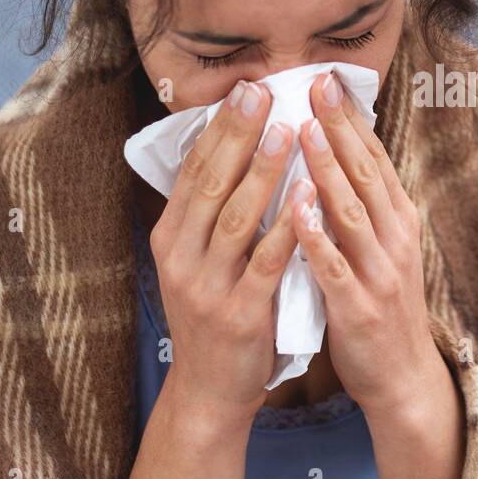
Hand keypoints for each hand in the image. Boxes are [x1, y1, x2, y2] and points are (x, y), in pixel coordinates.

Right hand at [148, 79, 301, 428]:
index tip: (244, 89)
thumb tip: (234, 149)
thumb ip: (211, 213)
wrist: (211, 389)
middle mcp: (180, 257)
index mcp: (170, 237)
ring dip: (261, 172)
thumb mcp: (198, 260)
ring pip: (235, 218)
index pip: (194, 171)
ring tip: (287, 131)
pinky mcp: (238, 314)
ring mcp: (207, 287)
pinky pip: (266, 263)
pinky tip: (307, 196)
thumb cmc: (216, 312)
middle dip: (237, 135)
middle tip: (261, 93)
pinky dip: (287, 227)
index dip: (219, 128)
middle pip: (210, 184)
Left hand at [290, 70, 440, 423]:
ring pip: (352, 212)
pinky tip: (295, 208)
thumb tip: (335, 157)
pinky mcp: (357, 306)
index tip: (329, 81)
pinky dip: (315, 235)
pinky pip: (334, 265)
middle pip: (366, 174)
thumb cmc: (383, 306)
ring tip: (303, 130)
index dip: (352, 119)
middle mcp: (394, 239)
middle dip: (340, 127)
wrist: (403, 376)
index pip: (375, 159)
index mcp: (398, 222)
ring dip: (328, 169)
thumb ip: (362, 208)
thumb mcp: (383, 249)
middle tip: (316, 85)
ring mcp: (378, 272)